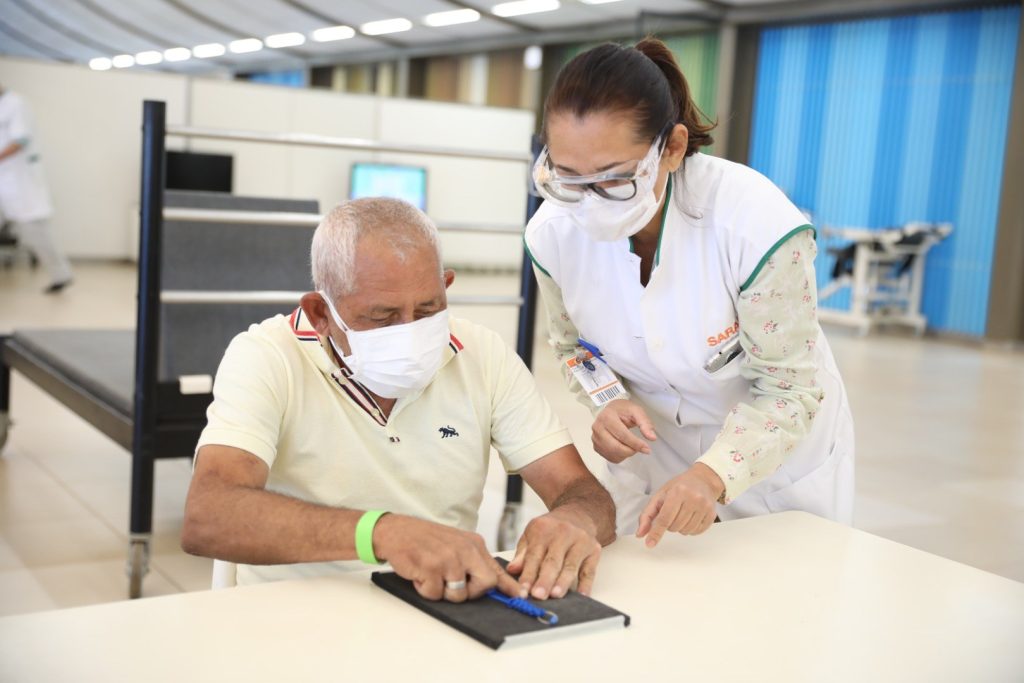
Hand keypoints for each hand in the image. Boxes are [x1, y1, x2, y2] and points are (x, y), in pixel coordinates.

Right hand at [373, 514, 522, 602]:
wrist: (395, 531)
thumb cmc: (425, 540)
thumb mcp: (456, 544)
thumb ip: (474, 561)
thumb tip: (495, 584)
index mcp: (473, 544)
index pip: (496, 569)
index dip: (508, 586)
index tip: (519, 596)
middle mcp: (464, 550)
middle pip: (486, 584)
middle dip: (472, 593)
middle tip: (454, 585)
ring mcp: (448, 558)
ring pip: (458, 595)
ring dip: (442, 591)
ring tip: (432, 574)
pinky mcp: (430, 568)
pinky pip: (434, 594)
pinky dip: (424, 589)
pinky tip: (420, 573)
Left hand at [506, 510, 601, 599]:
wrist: (577, 514)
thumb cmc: (550, 529)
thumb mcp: (531, 534)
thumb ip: (522, 554)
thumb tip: (512, 570)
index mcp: (543, 529)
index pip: (534, 555)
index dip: (528, 574)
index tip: (522, 590)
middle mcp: (563, 533)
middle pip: (553, 561)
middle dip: (545, 580)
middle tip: (538, 595)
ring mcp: (580, 541)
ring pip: (571, 566)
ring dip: (562, 582)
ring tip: (555, 595)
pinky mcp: (594, 550)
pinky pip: (590, 570)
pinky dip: (586, 585)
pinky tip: (581, 596)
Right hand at [591, 399, 656, 463]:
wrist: (610, 410)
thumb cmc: (623, 410)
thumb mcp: (636, 411)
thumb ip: (645, 423)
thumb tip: (652, 438)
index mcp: (607, 416)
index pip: (622, 435)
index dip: (636, 443)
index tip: (647, 448)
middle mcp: (598, 427)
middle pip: (615, 447)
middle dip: (631, 450)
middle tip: (640, 448)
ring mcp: (595, 438)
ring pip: (612, 454)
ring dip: (626, 454)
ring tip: (632, 446)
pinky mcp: (596, 446)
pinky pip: (609, 457)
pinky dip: (620, 457)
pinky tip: (624, 449)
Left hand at [636, 463, 723, 546]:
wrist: (703, 480)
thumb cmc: (679, 487)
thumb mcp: (660, 495)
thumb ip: (648, 514)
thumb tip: (640, 534)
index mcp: (678, 492)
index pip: (664, 518)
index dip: (656, 532)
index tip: (649, 544)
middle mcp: (693, 499)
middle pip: (674, 526)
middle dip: (669, 524)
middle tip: (673, 511)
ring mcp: (704, 507)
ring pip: (685, 531)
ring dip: (680, 527)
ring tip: (682, 513)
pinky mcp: (712, 515)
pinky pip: (696, 532)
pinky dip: (690, 529)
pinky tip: (691, 517)